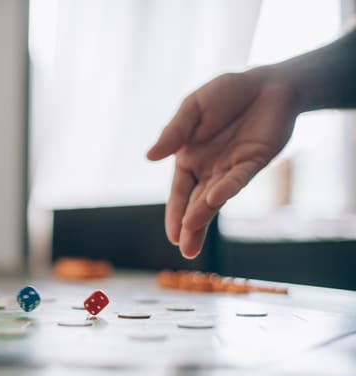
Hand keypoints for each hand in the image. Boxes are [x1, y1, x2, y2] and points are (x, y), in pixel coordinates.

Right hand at [147, 70, 298, 257]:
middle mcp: (209, 170)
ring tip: (192, 237)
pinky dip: (226, 188)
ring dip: (203, 215)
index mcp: (189, 160)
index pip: (179, 193)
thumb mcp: (192, 108)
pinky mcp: (253, 161)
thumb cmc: (226, 93)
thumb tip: (149, 157)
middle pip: (195, 203)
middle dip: (189, 227)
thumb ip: (174, 133)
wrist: (266, 82)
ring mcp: (231, 168)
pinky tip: (214, 199)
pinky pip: (237, 178)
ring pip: (215, 197)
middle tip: (185, 251)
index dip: (174, 214)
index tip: (172, 236)